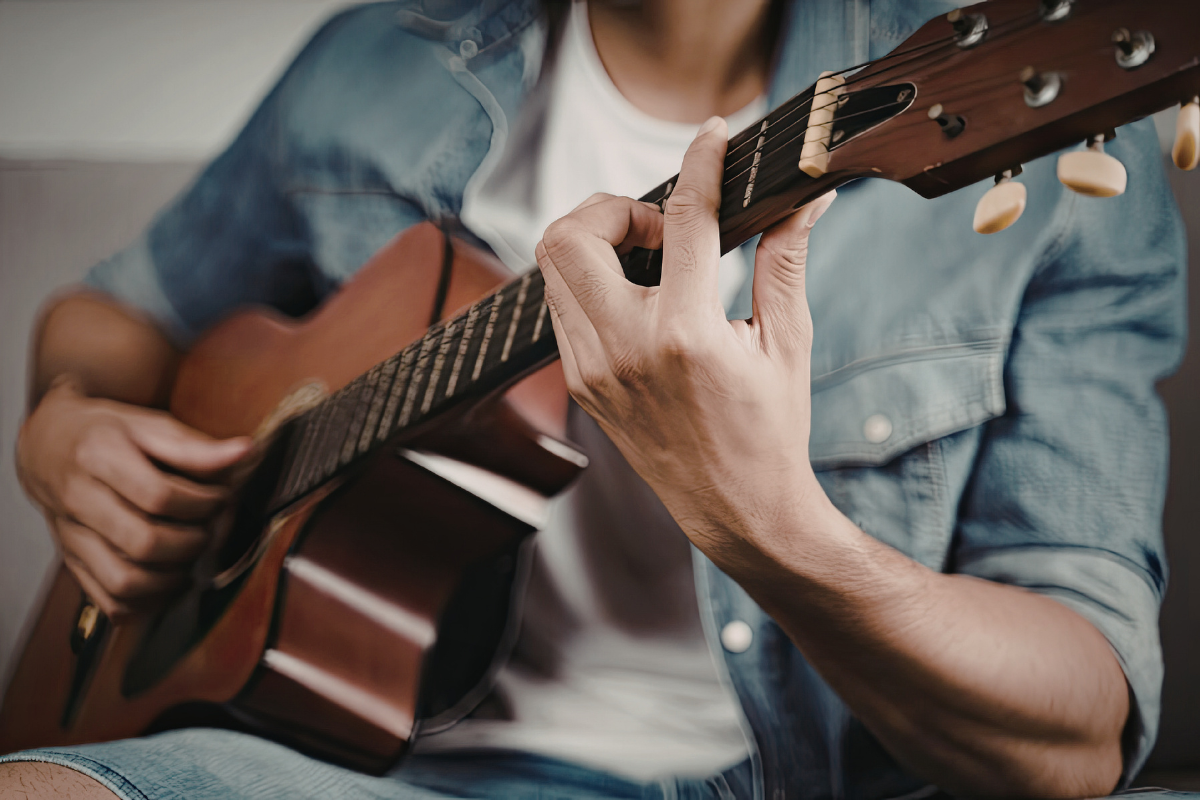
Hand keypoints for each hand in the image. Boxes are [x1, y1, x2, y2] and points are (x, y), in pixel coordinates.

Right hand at [16, 377, 251, 618]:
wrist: (46, 445)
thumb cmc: (105, 432)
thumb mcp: (147, 424)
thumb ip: (194, 445)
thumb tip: (244, 452)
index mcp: (98, 456)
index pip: (159, 495)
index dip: (202, 503)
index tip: (221, 498)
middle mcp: (78, 500)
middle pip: (144, 542)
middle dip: (193, 542)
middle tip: (210, 530)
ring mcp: (71, 536)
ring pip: (125, 581)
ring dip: (173, 578)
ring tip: (192, 557)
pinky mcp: (72, 562)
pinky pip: (110, 601)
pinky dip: (148, 602)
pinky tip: (169, 580)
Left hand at [535, 116, 834, 577]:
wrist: (735, 509)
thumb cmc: (770, 429)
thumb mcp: (786, 342)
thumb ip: (785, 260)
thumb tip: (808, 199)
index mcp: (686, 334)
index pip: (685, 220)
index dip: (701, 162)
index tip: (713, 136)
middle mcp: (625, 348)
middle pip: (571, 234)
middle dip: (613, 208)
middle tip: (661, 228)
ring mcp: (593, 368)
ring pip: (553, 266)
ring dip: (596, 241)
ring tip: (652, 262)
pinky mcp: (580, 382)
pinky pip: (561, 306)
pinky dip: (591, 281)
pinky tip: (637, 296)